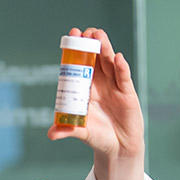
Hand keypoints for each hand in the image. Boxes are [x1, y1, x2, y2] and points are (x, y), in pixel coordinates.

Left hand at [48, 27, 146, 179]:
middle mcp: (100, 84)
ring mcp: (115, 87)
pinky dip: (121, 68)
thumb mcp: (81, 132)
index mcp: (86, 88)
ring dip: (105, 48)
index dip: (77, 50)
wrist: (118, 148)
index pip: (81, 64)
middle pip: (96, 58)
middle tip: (85, 31)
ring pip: (109, 63)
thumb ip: (68, 130)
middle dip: (91, 43)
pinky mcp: (128, 93)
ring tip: (99, 35)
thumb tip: (51, 134)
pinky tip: (117, 58)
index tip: (72, 35)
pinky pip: (124, 78)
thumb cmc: (98, 137)